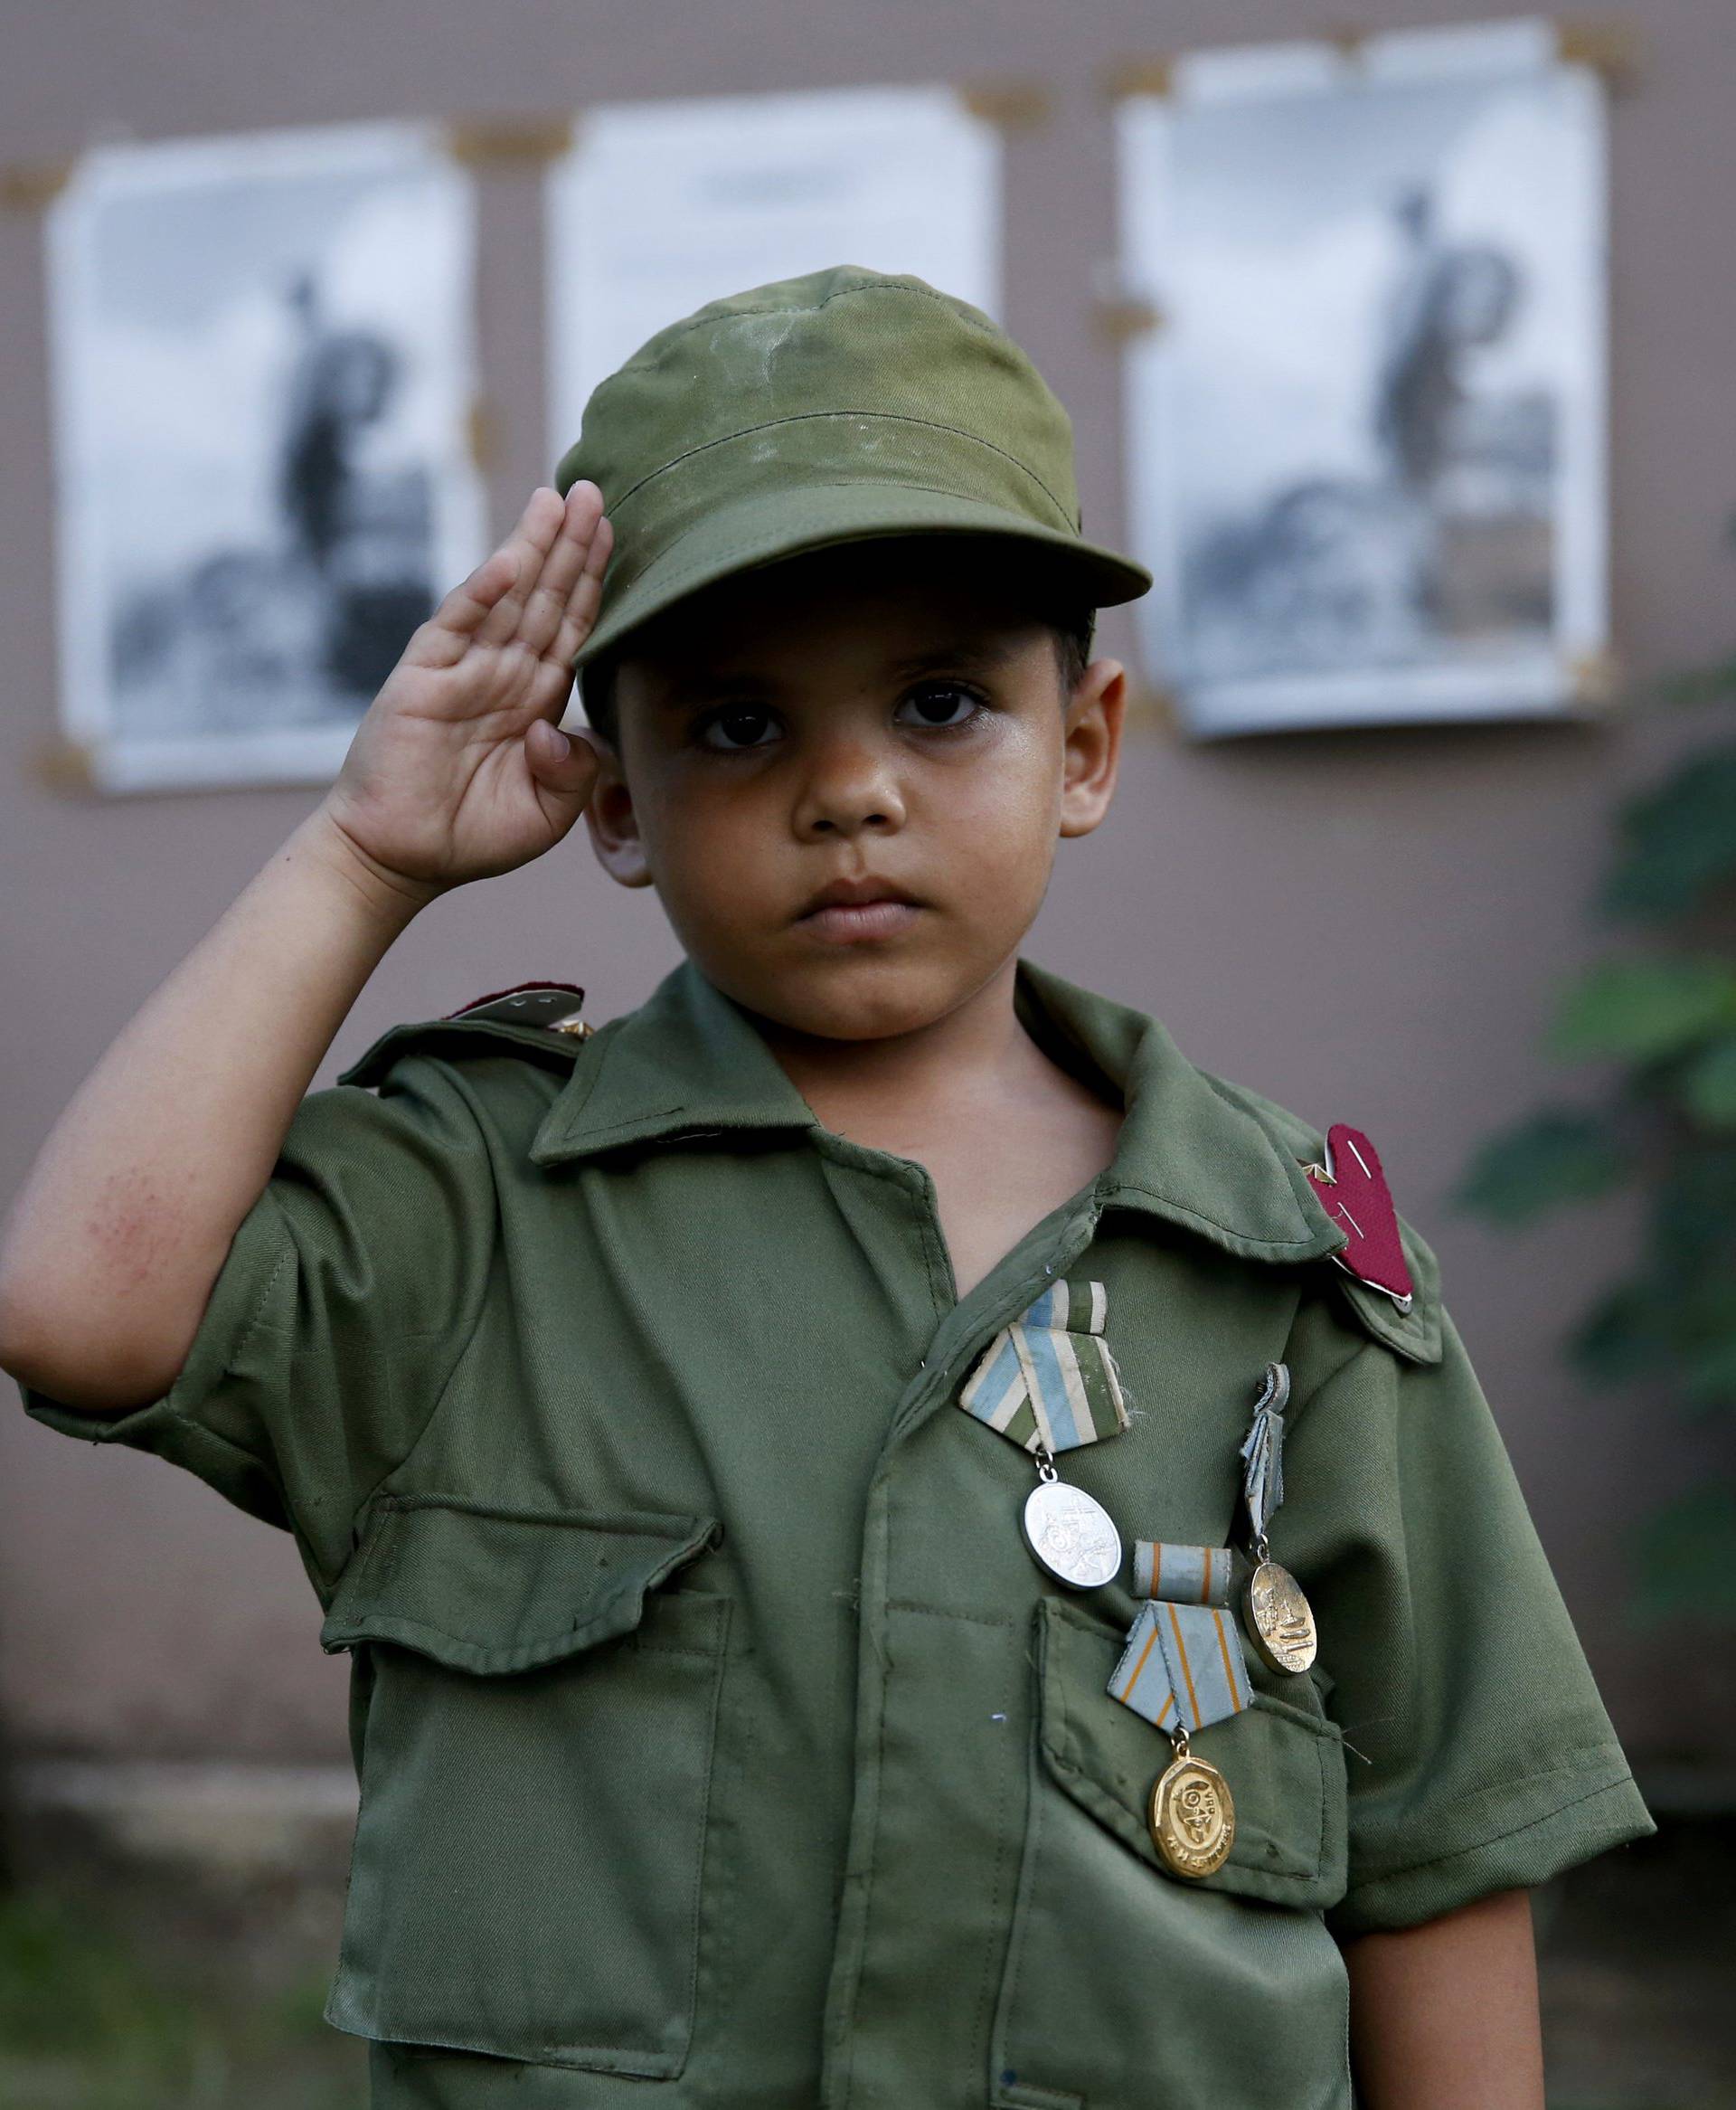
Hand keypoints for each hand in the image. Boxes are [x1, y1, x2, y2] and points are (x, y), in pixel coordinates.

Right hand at [318, 483, 613, 900]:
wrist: (399, 859)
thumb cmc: (471, 837)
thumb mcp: (544, 813)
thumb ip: (573, 773)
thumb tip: (560, 729)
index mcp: (535, 699)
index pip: (572, 627)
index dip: (593, 582)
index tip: (614, 534)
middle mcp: (501, 673)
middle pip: (547, 598)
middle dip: (571, 546)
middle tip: (594, 491)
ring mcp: (462, 670)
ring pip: (507, 599)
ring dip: (533, 550)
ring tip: (558, 500)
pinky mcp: (423, 677)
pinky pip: (456, 627)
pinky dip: (481, 595)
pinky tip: (507, 562)